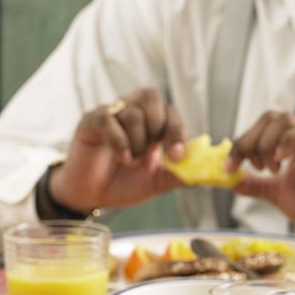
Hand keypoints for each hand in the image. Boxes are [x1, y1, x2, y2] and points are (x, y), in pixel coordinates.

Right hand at [48, 88, 185, 211]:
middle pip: (152, 98)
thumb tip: (203, 172)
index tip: (177, 156)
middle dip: (157, 128)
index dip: (177, 131)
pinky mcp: (90, 121)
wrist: (92, 195)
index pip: (171, 112)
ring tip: (131, 162)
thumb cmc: (124, 183)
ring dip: (137, 142)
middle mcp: (133, 112)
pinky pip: (107, 119)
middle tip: (150, 155)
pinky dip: (119, 141)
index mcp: (153, 124)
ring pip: (132, 113)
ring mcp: (111, 114)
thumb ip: (179, 174)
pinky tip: (122, 158)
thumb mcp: (157, 182)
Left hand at [227, 111, 294, 256]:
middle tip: (247, 166)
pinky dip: (288, 142)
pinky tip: (281, 161)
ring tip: (270, 169)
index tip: (229, 166)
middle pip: (271, 118)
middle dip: (249, 140)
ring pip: (286, 120)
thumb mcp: (279, 194)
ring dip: (267, 143)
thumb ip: (257, 184)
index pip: (263, 127)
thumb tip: (231, 180)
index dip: (242, 143)